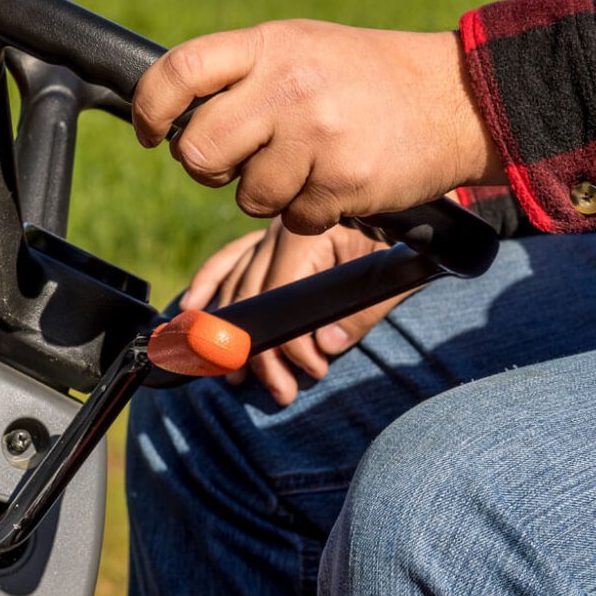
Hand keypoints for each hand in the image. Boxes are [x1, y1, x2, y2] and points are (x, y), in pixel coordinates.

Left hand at [133, 20, 503, 233]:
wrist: (457, 99)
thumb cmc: (369, 78)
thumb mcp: (304, 49)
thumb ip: (245, 75)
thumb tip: (177, 122)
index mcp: (272, 45)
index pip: (181, 72)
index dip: (150, 109)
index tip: (149, 131)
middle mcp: (290, 87)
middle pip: (200, 152)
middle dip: (211, 169)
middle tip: (239, 163)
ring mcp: (317, 137)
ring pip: (248, 196)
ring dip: (272, 193)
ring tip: (311, 164)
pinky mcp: (343, 183)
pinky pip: (295, 219)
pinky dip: (312, 212)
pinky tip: (340, 181)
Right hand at [183, 222, 404, 405]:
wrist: (406, 202)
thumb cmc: (400, 239)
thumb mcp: (391, 277)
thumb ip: (360, 316)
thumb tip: (325, 348)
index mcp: (305, 236)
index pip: (280, 301)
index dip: (290, 345)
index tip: (313, 371)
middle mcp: (276, 232)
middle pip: (253, 301)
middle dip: (263, 356)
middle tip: (281, 393)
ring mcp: (266, 233)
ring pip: (237, 290)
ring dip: (235, 338)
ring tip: (239, 379)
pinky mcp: (264, 237)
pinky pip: (226, 261)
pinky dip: (207, 285)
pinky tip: (189, 310)